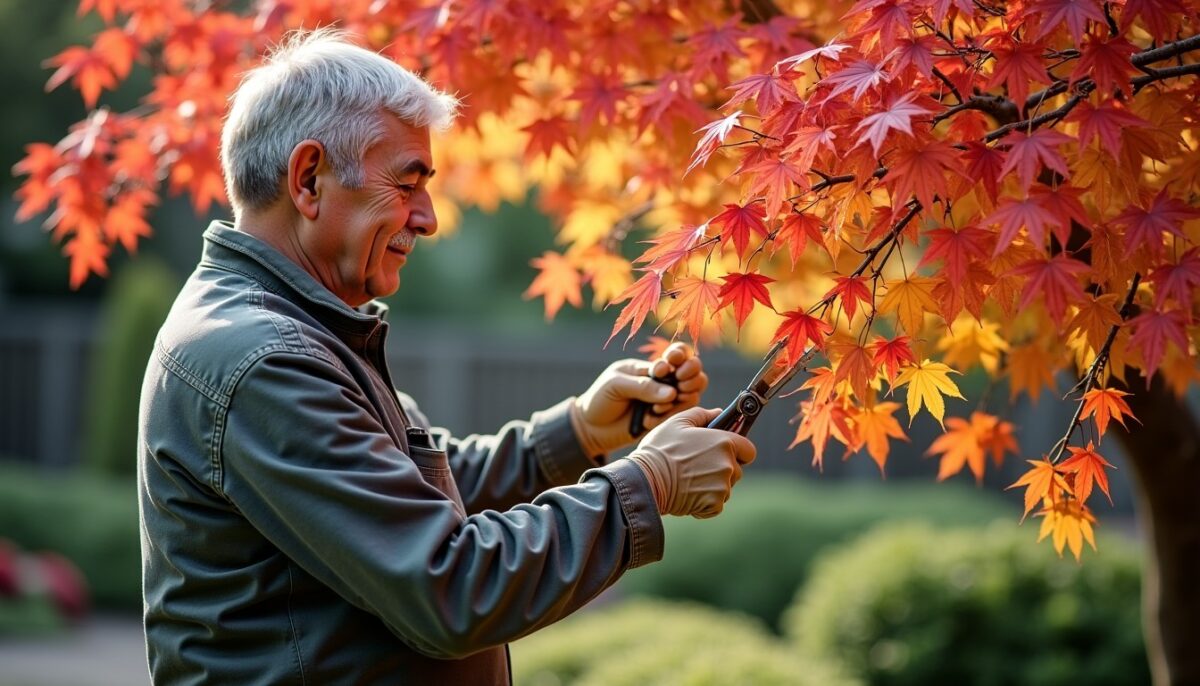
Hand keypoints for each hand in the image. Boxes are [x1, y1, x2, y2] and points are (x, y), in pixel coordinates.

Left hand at [572, 342, 708, 456]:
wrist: (592, 428)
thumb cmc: (601, 399)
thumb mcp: (616, 385)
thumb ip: (643, 386)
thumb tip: (673, 393)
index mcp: (651, 366)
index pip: (677, 353)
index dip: (679, 356)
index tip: (665, 366)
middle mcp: (664, 381)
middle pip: (693, 371)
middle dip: (691, 376)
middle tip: (678, 385)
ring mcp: (667, 400)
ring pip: (693, 393)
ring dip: (682, 399)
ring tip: (657, 408)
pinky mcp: (666, 419)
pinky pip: (681, 414)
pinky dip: (668, 416)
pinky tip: (647, 421)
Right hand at [626, 407, 755, 518]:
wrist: (644, 480)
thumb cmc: (659, 449)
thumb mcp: (677, 422)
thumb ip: (702, 415)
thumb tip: (718, 412)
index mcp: (724, 443)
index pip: (749, 450)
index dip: (739, 451)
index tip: (725, 452)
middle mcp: (728, 465)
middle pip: (737, 470)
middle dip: (722, 468)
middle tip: (698, 465)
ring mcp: (722, 487)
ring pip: (726, 487)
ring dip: (713, 485)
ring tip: (689, 479)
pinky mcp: (714, 506)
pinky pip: (716, 504)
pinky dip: (705, 502)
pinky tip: (688, 492)